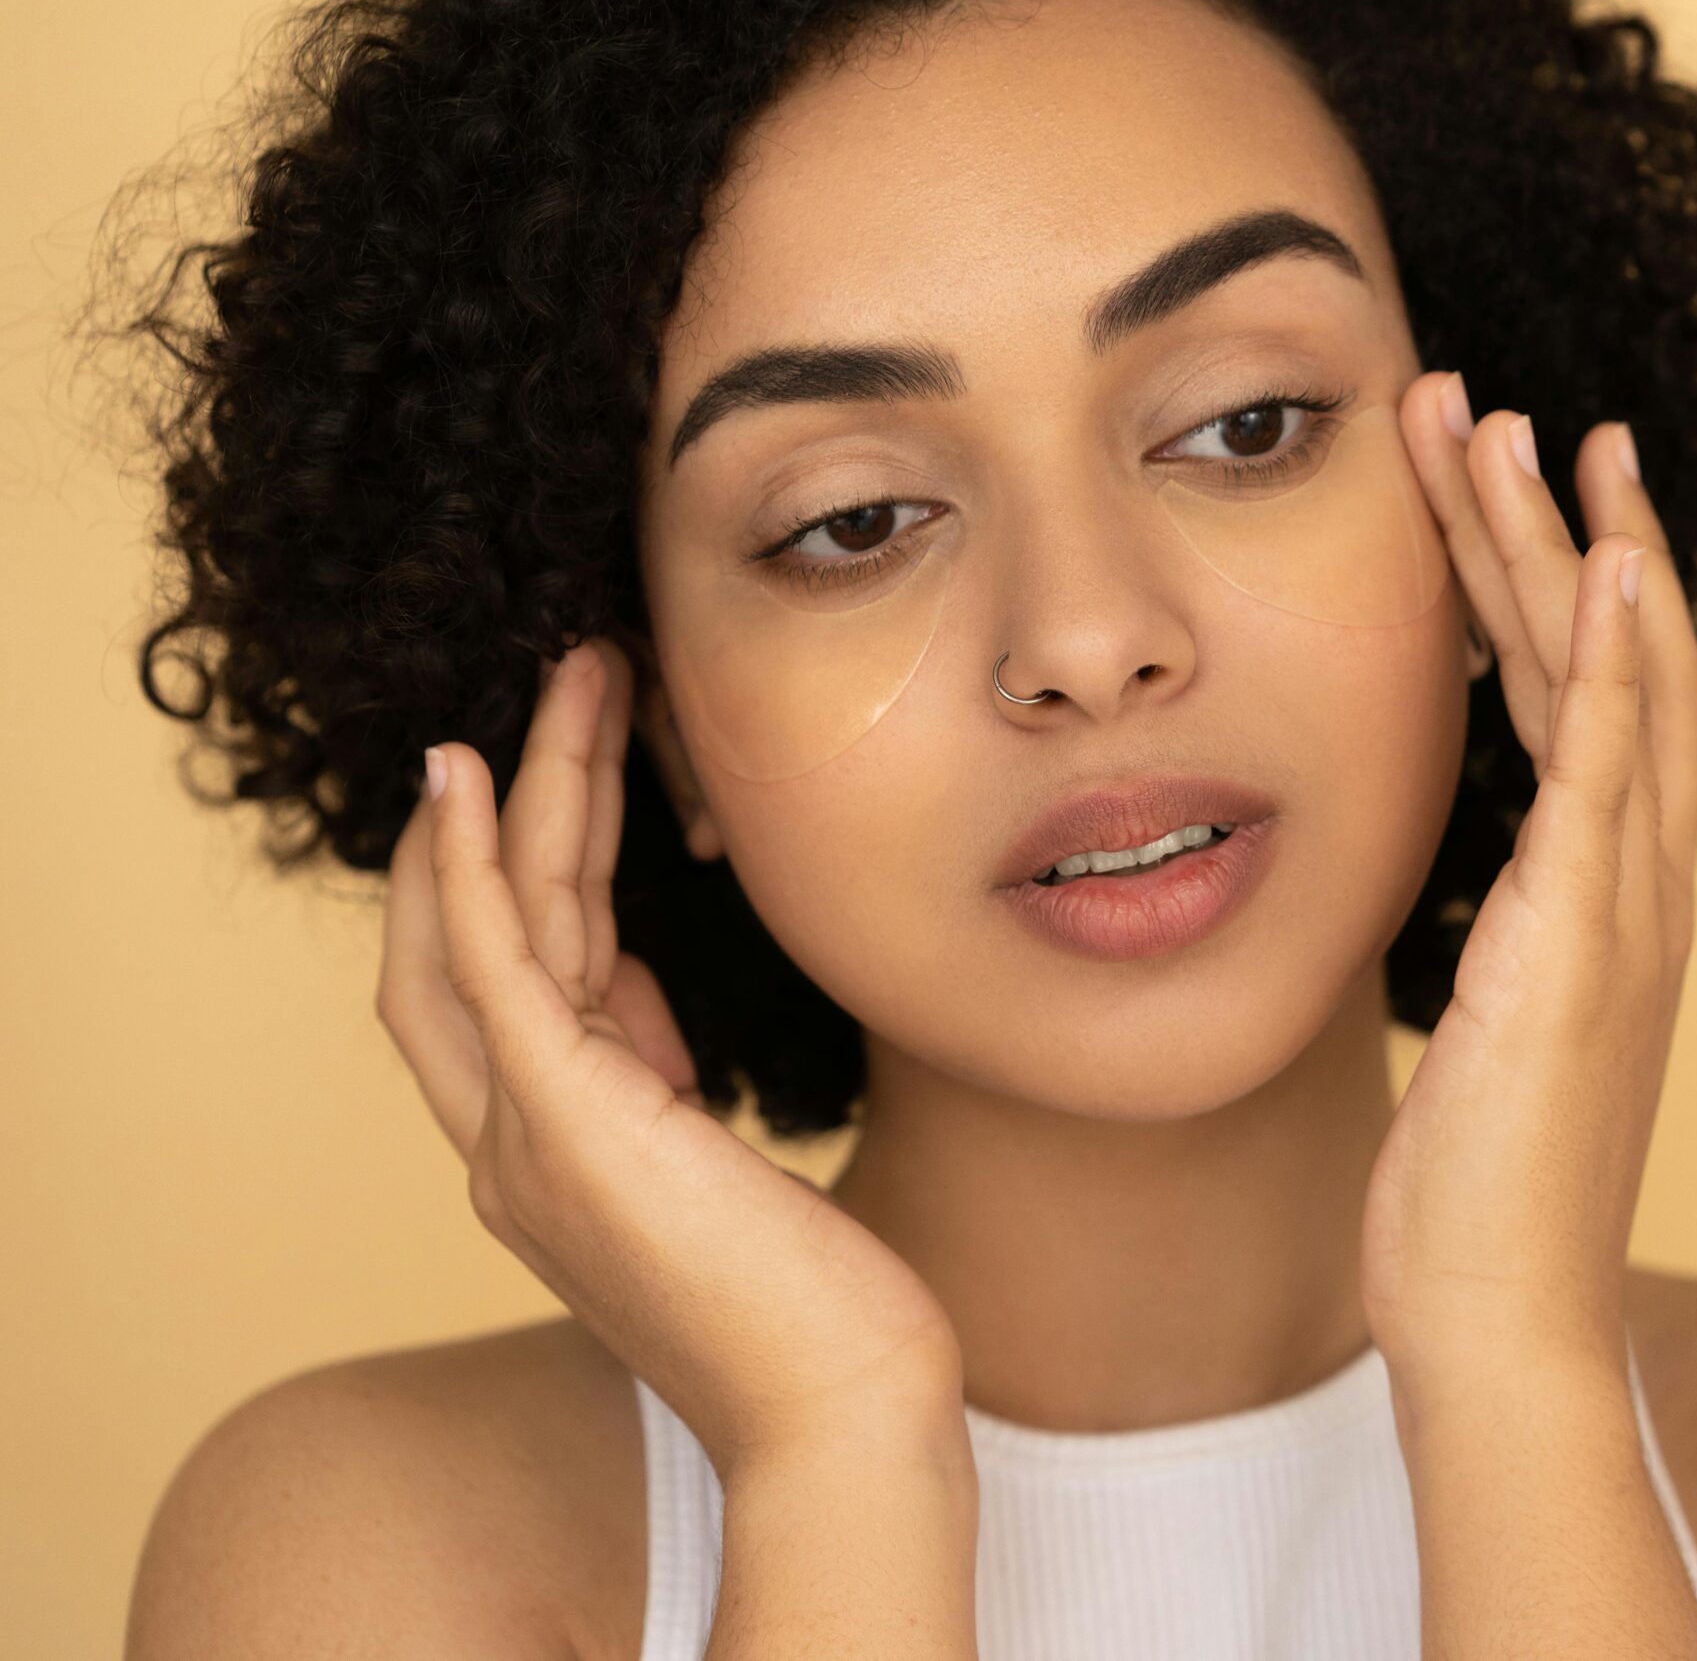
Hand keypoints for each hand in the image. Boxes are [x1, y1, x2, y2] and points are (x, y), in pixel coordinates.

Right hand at [377, 636, 964, 1479]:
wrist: (844, 1410)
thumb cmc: (814, 1305)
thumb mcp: (719, 1169)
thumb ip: (658, 1085)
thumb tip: (638, 1006)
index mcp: (549, 1155)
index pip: (509, 979)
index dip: (523, 864)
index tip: (573, 768)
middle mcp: (508, 1145)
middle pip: (466, 936)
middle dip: (512, 802)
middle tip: (570, 680)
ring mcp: (521, 1137)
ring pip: (485, 922)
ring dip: (519, 789)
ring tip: (569, 673)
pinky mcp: (562, 1123)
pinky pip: (487, 963)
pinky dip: (465, 863)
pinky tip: (468, 773)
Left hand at [1361, 372, 1696, 1380]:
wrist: (1496, 1319)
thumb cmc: (1471, 1194)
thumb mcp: (1483, 1040)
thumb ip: (1497, 955)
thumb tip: (1472, 914)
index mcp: (1607, 902)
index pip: (1583, 703)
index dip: (1547, 584)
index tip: (1503, 487)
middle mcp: (1636, 886)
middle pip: (1610, 661)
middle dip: (1553, 528)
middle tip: (1499, 410)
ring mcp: (1625, 911)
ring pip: (1614, 684)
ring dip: (1571, 548)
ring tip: (1520, 430)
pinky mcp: (1584, 945)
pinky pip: (1609, 774)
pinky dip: (1615, 661)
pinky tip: (1610, 560)